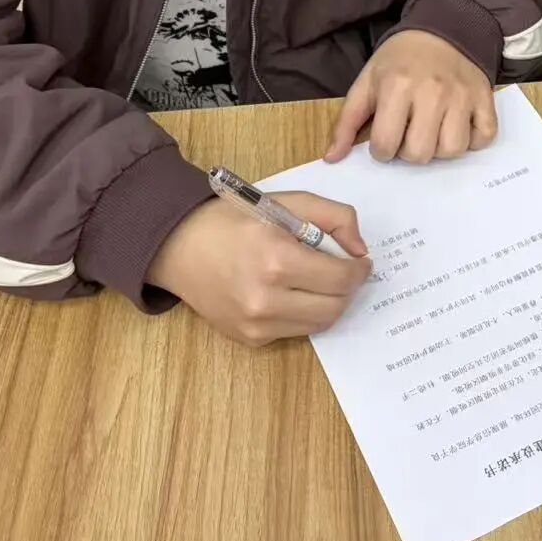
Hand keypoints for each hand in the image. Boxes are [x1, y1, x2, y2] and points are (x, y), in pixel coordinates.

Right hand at [147, 192, 371, 346]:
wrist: (180, 246)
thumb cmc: (235, 219)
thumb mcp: (288, 202)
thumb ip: (333, 217)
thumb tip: (360, 250)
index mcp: (277, 259)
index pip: (340, 279)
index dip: (359, 270)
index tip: (361, 262)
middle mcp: (265, 299)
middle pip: (334, 307)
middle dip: (348, 289)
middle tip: (345, 273)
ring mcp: (255, 324)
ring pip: (318, 324)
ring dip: (329, 303)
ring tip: (320, 282)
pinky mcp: (249, 338)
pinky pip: (294, 331)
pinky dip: (303, 314)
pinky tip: (292, 293)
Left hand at [326, 30, 498, 163]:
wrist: (443, 28)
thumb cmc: (400, 59)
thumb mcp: (367, 82)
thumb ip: (347, 122)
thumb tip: (332, 158)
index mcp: (396, 87)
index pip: (385, 146)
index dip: (381, 150)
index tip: (386, 137)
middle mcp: (432, 92)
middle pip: (420, 154)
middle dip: (409, 152)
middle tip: (409, 135)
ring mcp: (462, 96)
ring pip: (453, 150)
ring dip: (440, 149)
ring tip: (433, 132)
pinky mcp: (485, 98)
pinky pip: (484, 138)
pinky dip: (473, 141)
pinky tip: (458, 127)